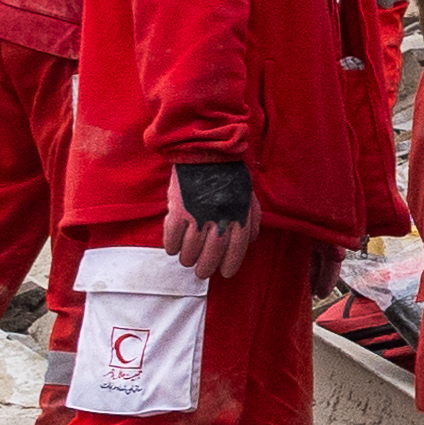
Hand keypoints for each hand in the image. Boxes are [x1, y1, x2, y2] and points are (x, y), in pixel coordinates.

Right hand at [164, 159, 260, 283]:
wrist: (206, 151)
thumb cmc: (229, 173)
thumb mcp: (249, 196)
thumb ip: (252, 218)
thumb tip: (251, 239)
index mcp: (239, 216)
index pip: (237, 249)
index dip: (230, 264)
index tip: (225, 273)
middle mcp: (220, 219)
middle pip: (212, 253)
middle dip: (206, 267)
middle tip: (201, 273)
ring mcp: (198, 215)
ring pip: (191, 247)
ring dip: (188, 258)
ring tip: (187, 261)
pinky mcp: (178, 209)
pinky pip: (172, 235)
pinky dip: (171, 245)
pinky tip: (172, 249)